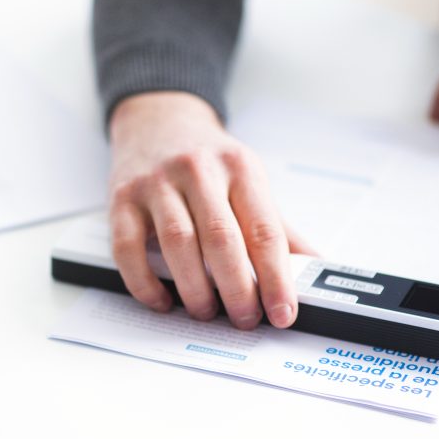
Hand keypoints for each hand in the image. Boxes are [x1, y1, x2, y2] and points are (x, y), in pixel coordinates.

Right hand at [108, 91, 312, 329]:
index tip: (282, 312)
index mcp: (239, 167)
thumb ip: (277, 227)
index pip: (264, 230)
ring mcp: (156, 182)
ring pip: (178, 245)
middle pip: (222, 239)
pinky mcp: (122, 197)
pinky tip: (161, 300)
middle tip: (244, 319)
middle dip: (237, 290)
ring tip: (206, 311)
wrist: (157, 120)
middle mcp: (198, 169)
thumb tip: (316, 268)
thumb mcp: (248, 180)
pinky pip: (128, 249)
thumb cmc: (207, 160)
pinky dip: (145, 283)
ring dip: (195, 289)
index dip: (276, 278)